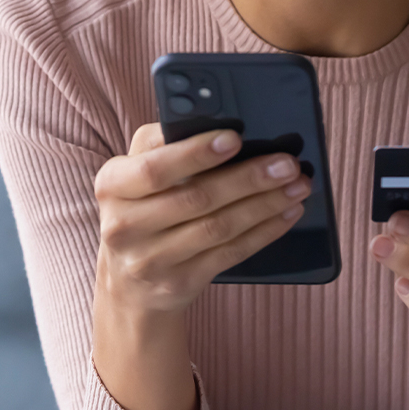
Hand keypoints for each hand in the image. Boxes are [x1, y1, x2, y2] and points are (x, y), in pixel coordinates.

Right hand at [93, 123, 310, 311]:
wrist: (129, 285)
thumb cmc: (141, 210)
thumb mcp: (135, 176)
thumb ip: (165, 147)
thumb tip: (223, 124)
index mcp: (112, 184)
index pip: (155, 167)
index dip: (196, 153)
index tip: (236, 138)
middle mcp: (123, 225)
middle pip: (196, 198)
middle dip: (248, 178)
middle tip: (286, 163)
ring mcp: (150, 260)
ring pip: (218, 227)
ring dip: (264, 204)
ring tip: (297, 185)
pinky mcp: (178, 283)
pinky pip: (229, 254)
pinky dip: (263, 232)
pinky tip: (286, 213)